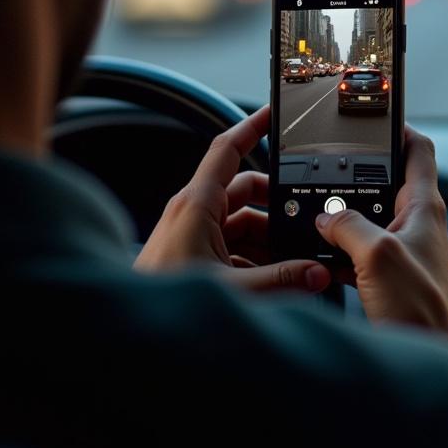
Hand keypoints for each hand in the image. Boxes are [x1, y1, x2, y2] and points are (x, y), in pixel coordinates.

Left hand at [135, 106, 330, 294]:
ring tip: (295, 266)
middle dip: (277, 207)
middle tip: (305, 222)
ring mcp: (191, 234)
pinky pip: (231, 246)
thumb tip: (317, 272)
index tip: (274, 114)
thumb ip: (281, 280)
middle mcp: (193, 212)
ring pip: (241, 223)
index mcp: (197, 204)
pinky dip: (254, 260)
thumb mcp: (233, 290)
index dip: (251, 126)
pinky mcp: (191, 256)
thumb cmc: (163, 302)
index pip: (227, 150)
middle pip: (245, 191)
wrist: (130, 333)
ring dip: (268, 241)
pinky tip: (274, 283)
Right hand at [315, 127, 447, 342]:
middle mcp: (415, 223)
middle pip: (386, 180)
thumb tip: (326, 216)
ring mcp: (401, 249)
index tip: (374, 116)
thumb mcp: (378, 257)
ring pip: (367, 216)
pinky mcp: (388, 274)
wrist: (429, 356)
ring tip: (315, 209)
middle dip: (356, 172)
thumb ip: (348, 226)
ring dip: (342, 214)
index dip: (399, 128)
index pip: (419, 150)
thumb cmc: (421, 311)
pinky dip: (338, 247)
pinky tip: (318, 254)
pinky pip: (359, 249)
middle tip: (329, 164)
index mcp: (423, 207)